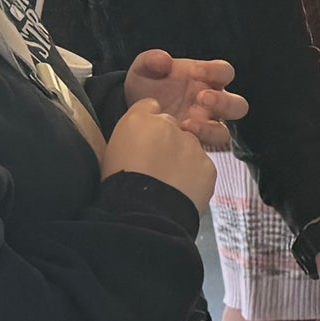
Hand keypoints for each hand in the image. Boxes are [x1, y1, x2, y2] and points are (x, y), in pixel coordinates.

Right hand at [101, 97, 215, 214]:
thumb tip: (139, 136)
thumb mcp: (112, 152)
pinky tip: (181, 191)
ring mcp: (191, 144)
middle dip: (169, 141)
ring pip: (190, 146)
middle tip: (158, 165)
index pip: (149, 107)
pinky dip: (195, 177)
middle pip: (173, 127)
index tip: (147, 138)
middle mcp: (168, 125)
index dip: (149, 124)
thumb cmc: (120, 186)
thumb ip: (130, 136)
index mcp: (138, 120)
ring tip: (168, 182)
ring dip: (183, 159)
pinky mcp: (207, 165)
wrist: (142, 213)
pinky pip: (202, 167)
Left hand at [121, 50, 245, 149]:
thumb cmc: (145, 89)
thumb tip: (164, 60)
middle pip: (237, 105)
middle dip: (223, 102)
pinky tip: (179, 135)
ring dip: (211, 128)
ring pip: (225, 131)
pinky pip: (206, 149)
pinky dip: (195, 143)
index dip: (215, 71)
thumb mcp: (142, 71)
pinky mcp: (195, 144)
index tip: (195, 71)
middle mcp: (211, 104)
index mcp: (205, 80)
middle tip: (202, 98)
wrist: (132, 116)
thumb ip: (150, 61)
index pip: (224, 72)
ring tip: (188, 124)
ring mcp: (205, 126)